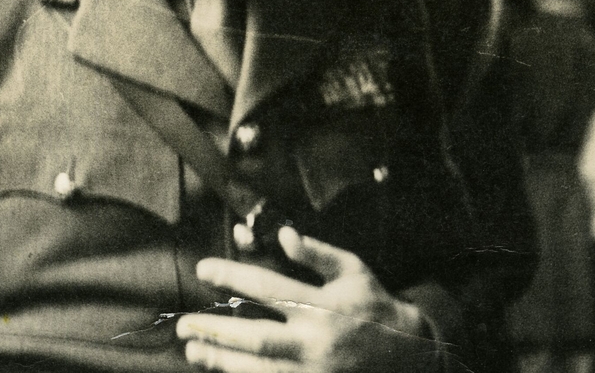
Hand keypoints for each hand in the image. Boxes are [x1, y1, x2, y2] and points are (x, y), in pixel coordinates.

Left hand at [177, 226, 438, 372]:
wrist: (410, 355)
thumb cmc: (376, 306)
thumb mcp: (353, 271)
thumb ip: (317, 254)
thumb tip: (283, 234)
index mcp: (323, 305)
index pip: (267, 287)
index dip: (231, 277)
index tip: (203, 271)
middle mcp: (316, 340)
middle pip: (255, 336)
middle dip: (215, 330)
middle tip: (184, 325)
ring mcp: (314, 370)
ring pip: (258, 368)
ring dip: (221, 360)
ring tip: (193, 351)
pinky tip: (224, 371)